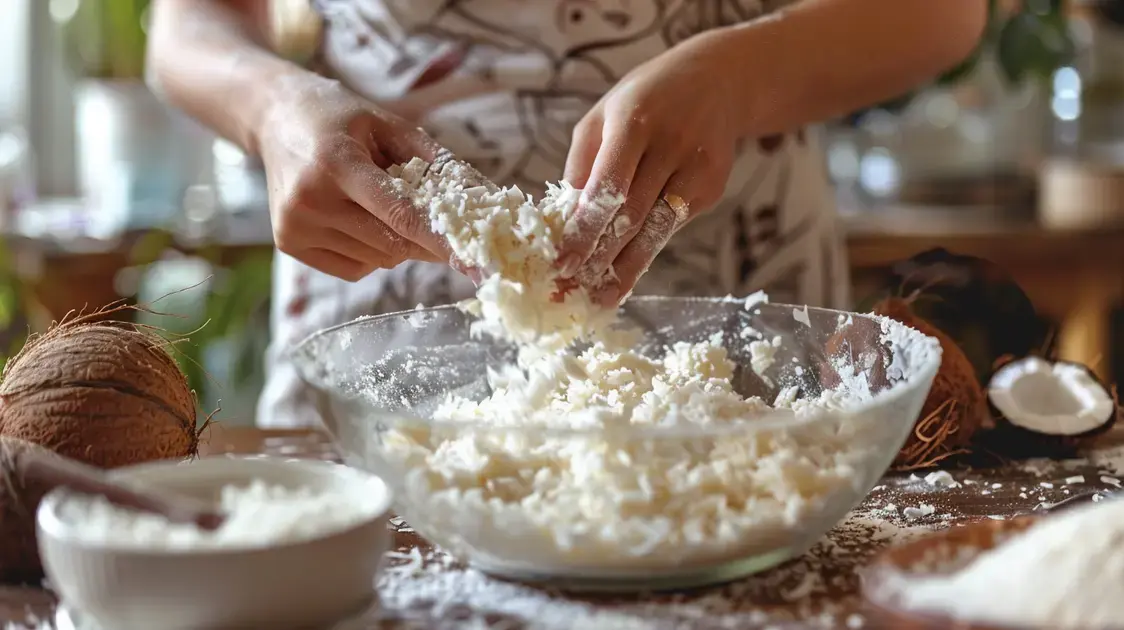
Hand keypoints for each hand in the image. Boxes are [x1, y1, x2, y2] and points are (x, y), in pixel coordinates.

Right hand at [258, 73, 453, 280]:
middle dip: (421, 237)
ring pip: (377, 260)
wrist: (275, 119)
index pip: (399, 214)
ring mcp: (295, 227)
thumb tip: (479, 196)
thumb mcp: (387, 124)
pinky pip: (354, 268)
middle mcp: (310, 200)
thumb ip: (432, 160)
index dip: (439, 239)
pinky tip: (357, 219)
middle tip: (430, 217)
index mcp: (336, 164)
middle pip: (391, 244)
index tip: (471, 259)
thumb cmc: (338, 118)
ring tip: (376, 204)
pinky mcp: (289, 245)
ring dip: (394, 242)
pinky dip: (370, 252)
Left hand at [560, 31, 739, 303]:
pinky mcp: (712, 189)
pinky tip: (624, 272)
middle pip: (633, 214)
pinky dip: (646, 250)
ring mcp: (697, 170)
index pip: (608, 185)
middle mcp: (671, 145)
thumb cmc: (644, 102)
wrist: (717, 83)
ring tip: (599, 298)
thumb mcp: (604, 115)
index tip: (563, 260)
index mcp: (636, 122)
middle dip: (599, 257)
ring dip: (626, 269)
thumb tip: (563, 216)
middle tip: (572, 290)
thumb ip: (582, 161)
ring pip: (657, 230)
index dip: (586, 228)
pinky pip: (672, 226)